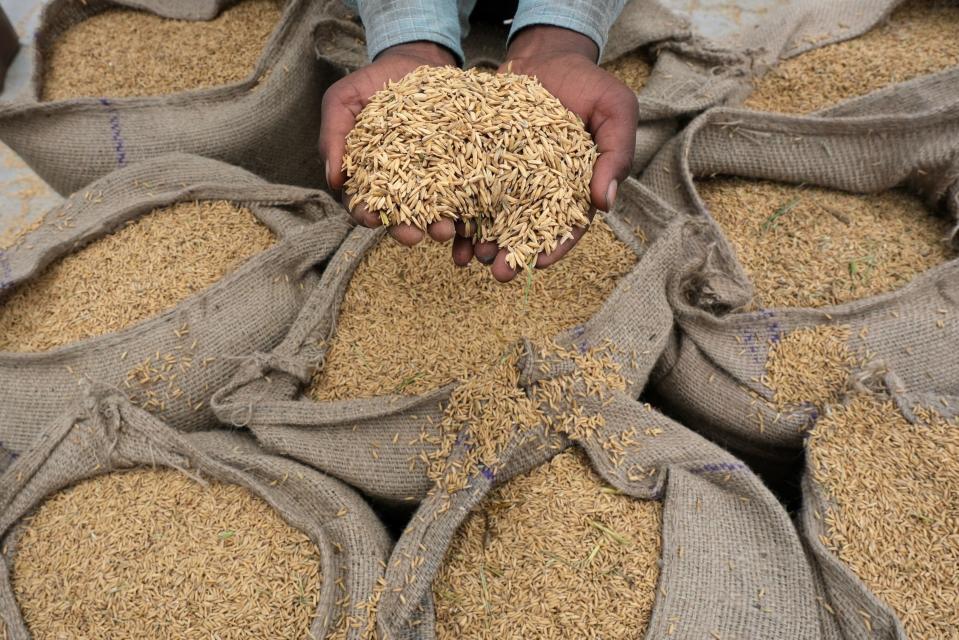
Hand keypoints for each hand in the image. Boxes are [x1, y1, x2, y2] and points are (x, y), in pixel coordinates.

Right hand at [319, 41, 458, 245]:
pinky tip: (471, 216)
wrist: (417, 60)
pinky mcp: (458, 169)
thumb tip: (334, 179)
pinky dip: (467, 207)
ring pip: (434, 210)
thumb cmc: (373, 82)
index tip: (372, 220)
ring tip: (445, 230)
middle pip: (400, 215)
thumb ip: (333, 135)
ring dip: (437, 225)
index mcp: (368, 175)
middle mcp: (400, 184)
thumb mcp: (343, 100)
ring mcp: (431, 178)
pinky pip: (464, 192)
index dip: (366, 214)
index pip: (363, 203)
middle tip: (413, 236)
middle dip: (405, 229)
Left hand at [453, 25, 638, 281]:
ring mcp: (509, 179)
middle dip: (511, 255)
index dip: (554, 247)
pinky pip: (467, 192)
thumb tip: (605, 204)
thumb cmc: (588, 82)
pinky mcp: (481, 163)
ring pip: (493, 218)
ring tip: (469, 259)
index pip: (568, 226)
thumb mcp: (615, 109)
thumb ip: (615, 153)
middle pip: (525, 231)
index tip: (538, 263)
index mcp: (575, 187)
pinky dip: (458, 212)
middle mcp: (540, 191)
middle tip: (497, 272)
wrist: (546, 55)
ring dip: (481, 242)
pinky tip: (447, 229)